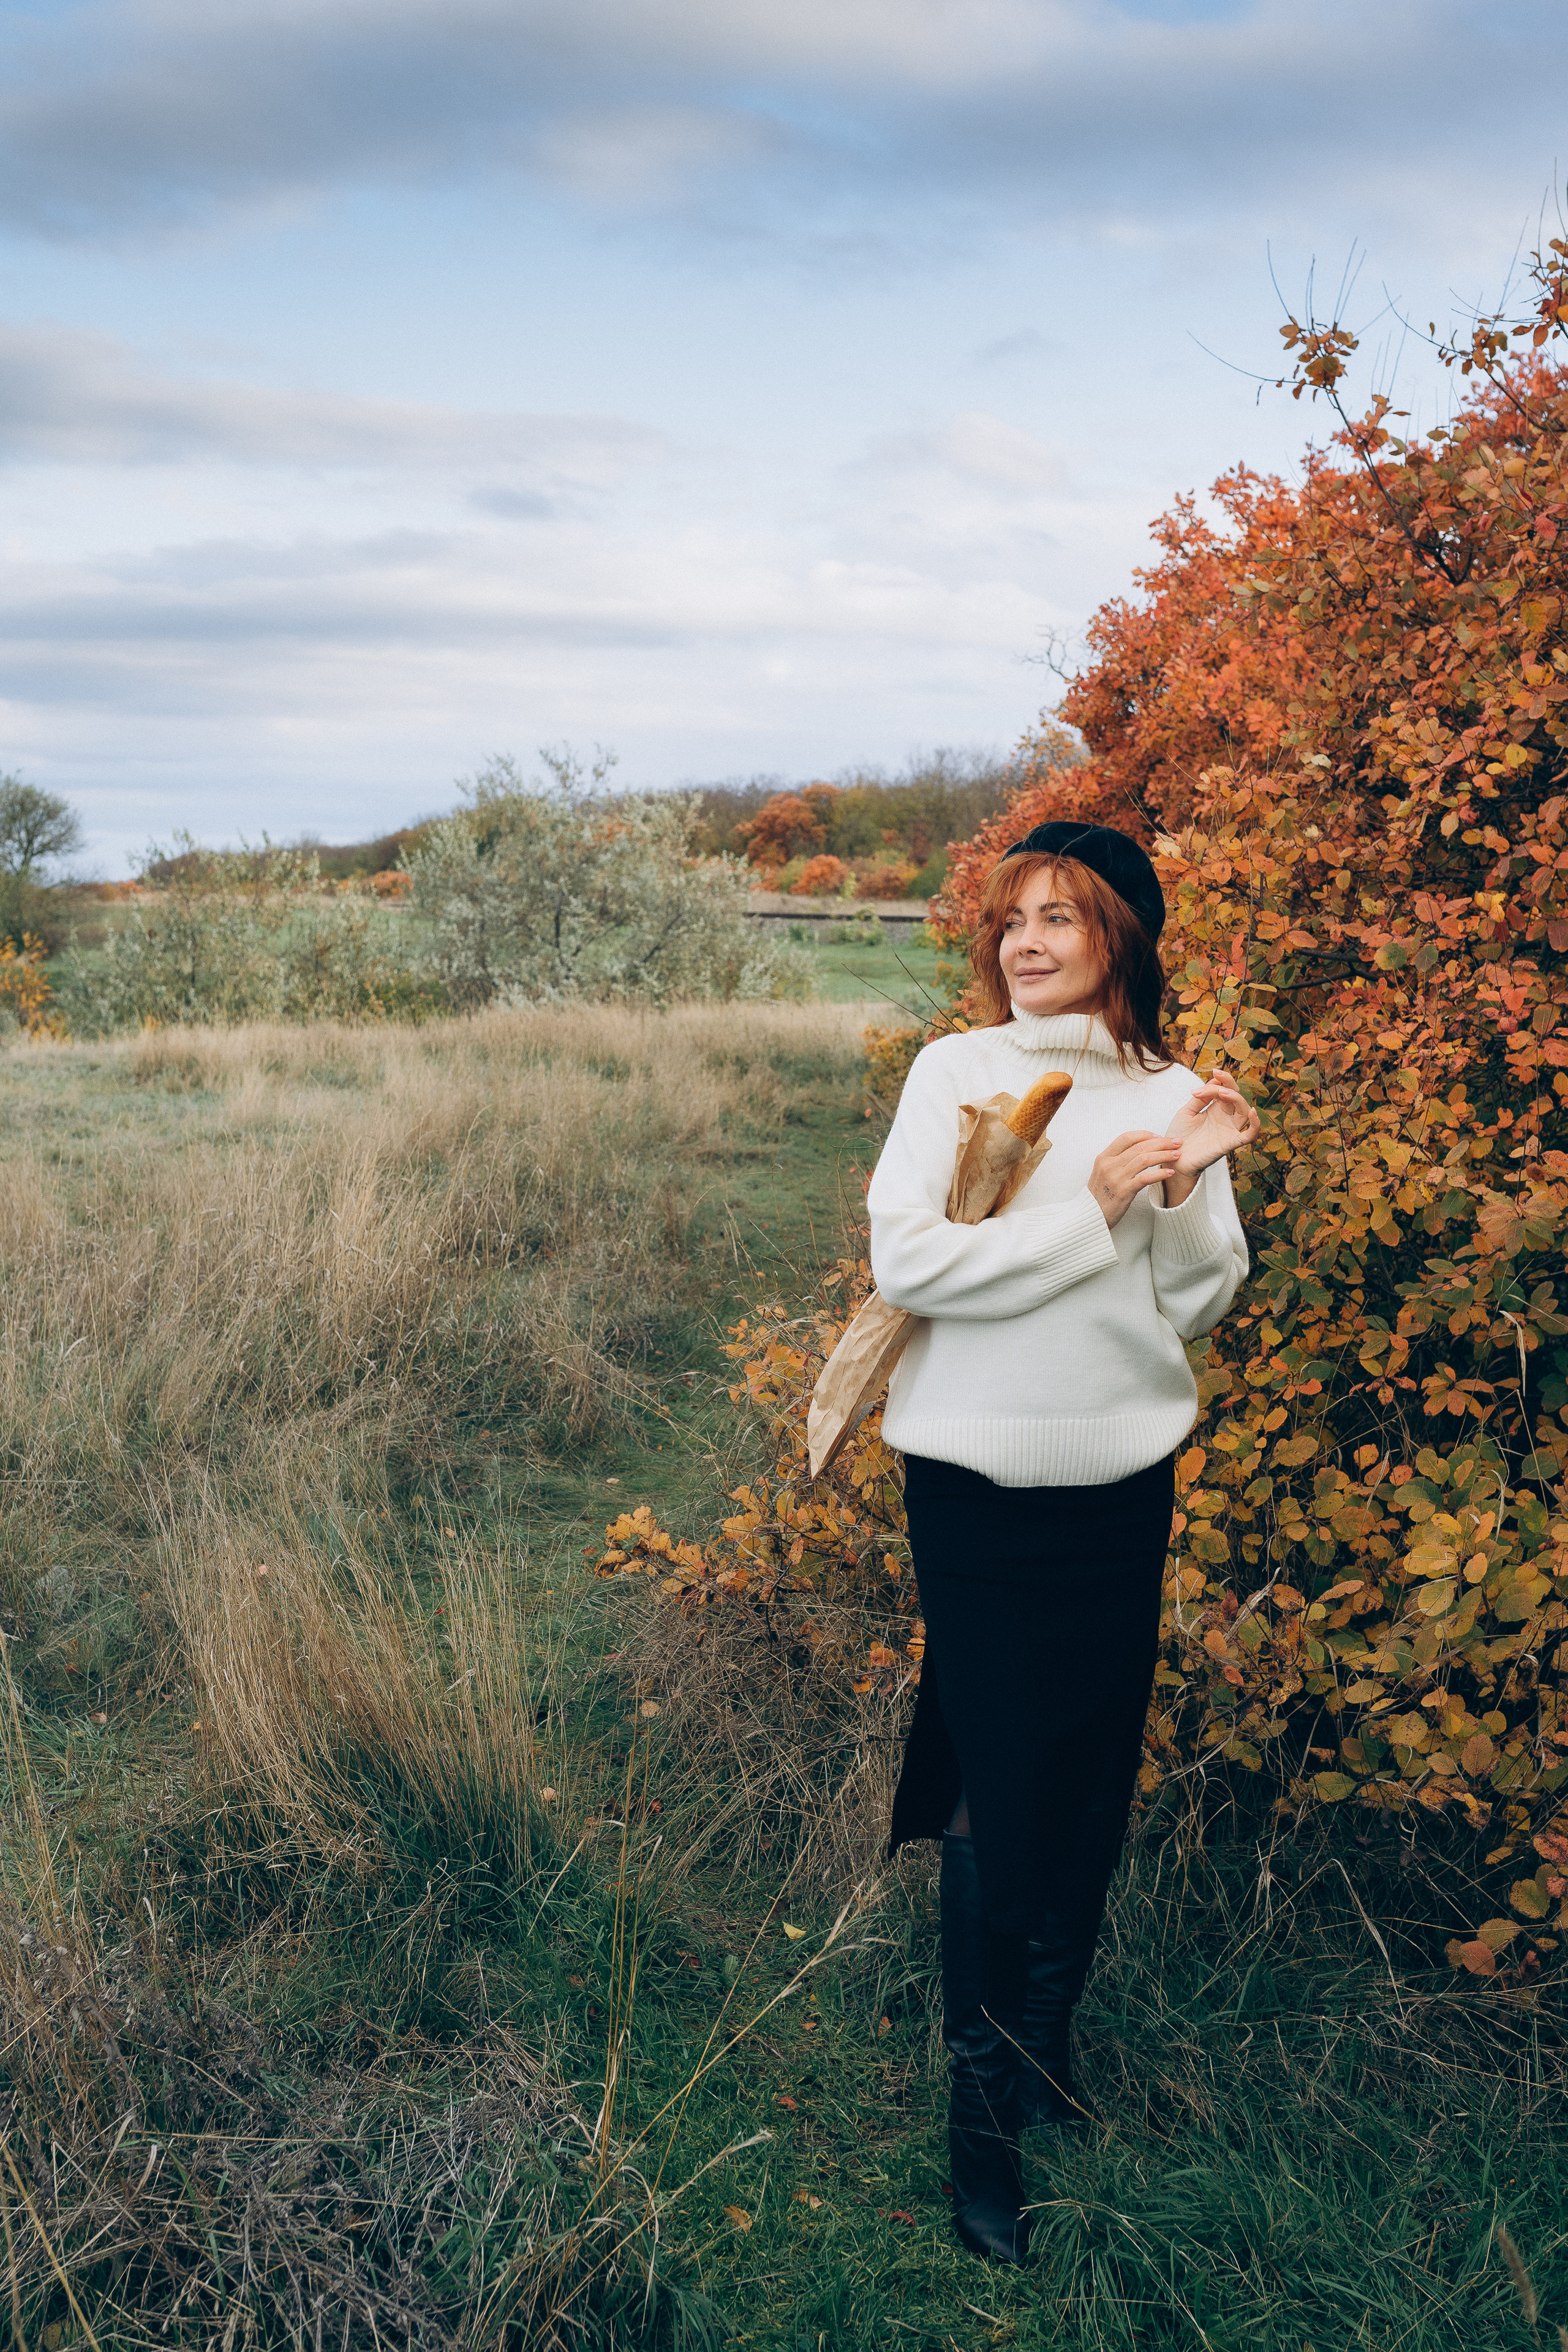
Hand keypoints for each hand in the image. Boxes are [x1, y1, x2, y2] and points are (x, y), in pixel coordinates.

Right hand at [1089, 1130, 1184, 1229]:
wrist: (1089, 1217)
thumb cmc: (1100, 1196)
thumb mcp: (1103, 1173)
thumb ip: (1117, 1161)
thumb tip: (1140, 1150)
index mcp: (1104, 1158)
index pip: (1126, 1138)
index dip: (1145, 1135)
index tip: (1159, 1136)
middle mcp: (1109, 1165)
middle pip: (1139, 1147)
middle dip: (1162, 1143)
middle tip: (1176, 1142)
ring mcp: (1116, 1178)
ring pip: (1144, 1159)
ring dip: (1164, 1155)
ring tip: (1177, 1155)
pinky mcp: (1124, 1191)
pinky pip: (1146, 1178)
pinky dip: (1160, 1173)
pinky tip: (1169, 1173)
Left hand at [1162, 1078, 1260, 1206]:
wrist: (1172, 1157)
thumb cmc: (1179, 1136)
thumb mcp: (1186, 1112)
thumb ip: (1200, 1098)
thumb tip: (1215, 1079)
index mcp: (1216, 1109)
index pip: (1225, 1089)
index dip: (1219, 1081)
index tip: (1203, 1081)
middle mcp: (1225, 1118)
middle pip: (1236, 1096)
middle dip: (1228, 1084)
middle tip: (1215, 1080)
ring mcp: (1229, 1130)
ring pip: (1244, 1110)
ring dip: (1236, 1098)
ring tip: (1222, 1093)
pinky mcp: (1230, 1143)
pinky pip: (1250, 1135)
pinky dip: (1255, 1124)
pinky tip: (1252, 1112)